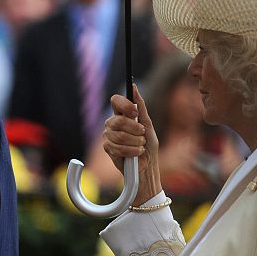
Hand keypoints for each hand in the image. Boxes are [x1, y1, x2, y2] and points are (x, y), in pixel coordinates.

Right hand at [102, 84, 161, 204]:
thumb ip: (140, 107)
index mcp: (121, 115)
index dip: (124, 105)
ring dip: (134, 142)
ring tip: (140, 147)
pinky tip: (136, 153)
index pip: (115, 100)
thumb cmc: (149, 147)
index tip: (134, 112)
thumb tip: (134, 86)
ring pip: (118, 134)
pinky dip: (131, 151)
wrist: (146, 168)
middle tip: (142, 135)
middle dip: (134, 129)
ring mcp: (108, 135)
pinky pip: (116, 146)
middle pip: (117, 119)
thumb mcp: (148, 125)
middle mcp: (112, 123)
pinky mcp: (108, 148)